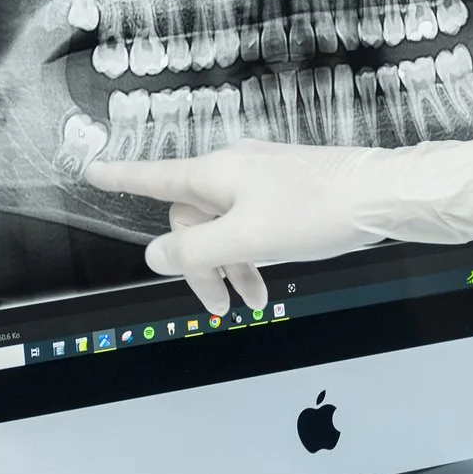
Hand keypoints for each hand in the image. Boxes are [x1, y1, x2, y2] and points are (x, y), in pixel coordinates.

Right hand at [87, 134, 472, 316]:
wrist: (381, 195)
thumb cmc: (317, 211)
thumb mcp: (246, 241)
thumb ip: (194, 251)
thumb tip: (156, 255)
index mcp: (216, 174)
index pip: (155, 177)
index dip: (120, 178)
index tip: (91, 170)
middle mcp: (235, 168)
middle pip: (192, 218)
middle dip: (198, 263)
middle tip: (217, 305)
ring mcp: (263, 177)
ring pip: (225, 225)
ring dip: (229, 265)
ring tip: (250, 301)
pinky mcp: (287, 189)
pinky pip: (252, 223)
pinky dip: (252, 253)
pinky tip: (268, 278)